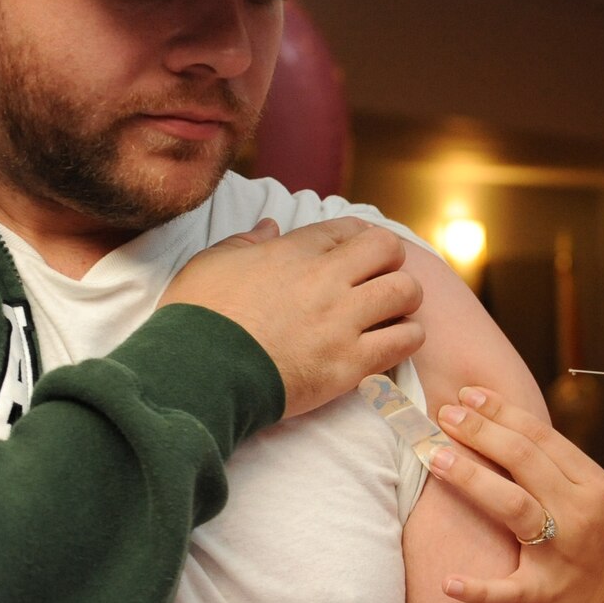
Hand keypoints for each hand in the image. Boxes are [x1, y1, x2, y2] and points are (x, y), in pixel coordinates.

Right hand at [158, 216, 423, 418]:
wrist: (196, 375)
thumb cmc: (197, 319)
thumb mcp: (211, 264)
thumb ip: (246, 242)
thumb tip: (270, 226)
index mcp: (293, 252)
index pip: (348, 229)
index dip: (358, 238)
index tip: (356, 254)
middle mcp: (325, 280)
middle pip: (388, 249)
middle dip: (391, 260)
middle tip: (381, 279)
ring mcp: (342, 321)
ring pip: (406, 291)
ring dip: (404, 299)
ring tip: (392, 313)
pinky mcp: (350, 363)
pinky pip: (404, 341)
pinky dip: (407, 338)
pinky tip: (393, 342)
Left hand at [426, 387, 603, 602]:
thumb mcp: (600, 496)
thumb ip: (561, 469)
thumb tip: (509, 432)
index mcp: (592, 484)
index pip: (542, 437)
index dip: (502, 412)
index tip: (468, 396)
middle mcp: (578, 512)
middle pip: (524, 461)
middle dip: (481, 432)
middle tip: (445, 415)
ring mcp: (561, 553)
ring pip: (513, 506)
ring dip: (472, 479)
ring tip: (437, 457)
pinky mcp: (546, 593)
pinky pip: (508, 590)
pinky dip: (477, 588)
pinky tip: (448, 582)